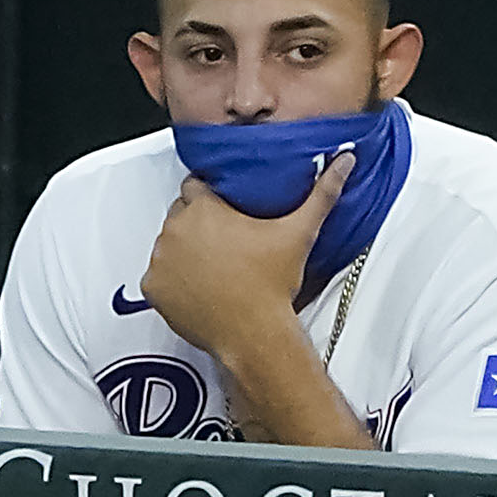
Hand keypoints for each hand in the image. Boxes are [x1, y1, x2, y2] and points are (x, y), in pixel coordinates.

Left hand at [138, 148, 350, 362]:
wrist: (255, 334)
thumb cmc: (271, 286)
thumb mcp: (298, 232)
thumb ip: (322, 192)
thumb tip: (343, 162)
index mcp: (203, 209)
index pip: (195, 185)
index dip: (211, 197)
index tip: (223, 210)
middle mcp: (175, 230)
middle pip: (180, 214)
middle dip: (197, 223)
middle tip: (222, 240)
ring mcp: (160, 260)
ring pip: (167, 243)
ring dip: (182, 249)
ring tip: (211, 264)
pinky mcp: (153, 287)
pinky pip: (156, 274)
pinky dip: (171, 278)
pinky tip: (196, 284)